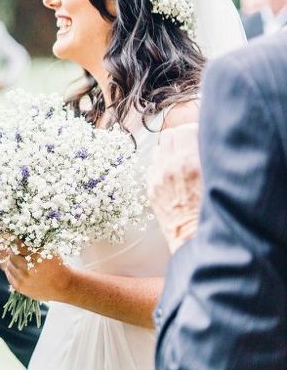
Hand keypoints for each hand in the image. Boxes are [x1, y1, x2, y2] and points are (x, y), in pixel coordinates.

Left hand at [0, 241, 72, 301]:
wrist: (64, 286)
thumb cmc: (57, 266)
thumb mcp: (49, 251)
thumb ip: (34, 244)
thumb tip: (18, 236)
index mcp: (37, 256)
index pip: (18, 244)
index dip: (15, 240)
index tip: (13, 238)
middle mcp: (29, 268)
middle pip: (11, 254)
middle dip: (12, 250)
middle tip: (13, 248)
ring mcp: (23, 279)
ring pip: (8, 264)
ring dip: (10, 260)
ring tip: (16, 258)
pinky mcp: (20, 287)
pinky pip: (9, 275)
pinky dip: (10, 270)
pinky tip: (16, 268)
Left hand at [147, 124, 200, 252]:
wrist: (194, 239)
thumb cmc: (212, 211)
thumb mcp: (218, 180)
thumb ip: (209, 157)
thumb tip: (204, 140)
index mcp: (188, 163)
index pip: (184, 129)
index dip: (194, 132)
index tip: (201, 139)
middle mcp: (169, 168)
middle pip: (168, 135)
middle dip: (180, 138)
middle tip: (191, 148)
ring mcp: (156, 179)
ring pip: (158, 149)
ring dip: (169, 151)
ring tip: (182, 162)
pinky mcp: (150, 189)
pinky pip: (152, 166)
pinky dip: (161, 166)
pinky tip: (173, 176)